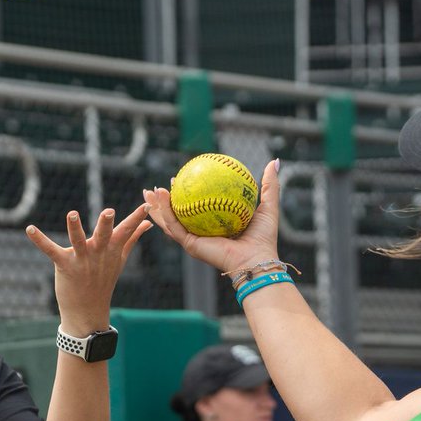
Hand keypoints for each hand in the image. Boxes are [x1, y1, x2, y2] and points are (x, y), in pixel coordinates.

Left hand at [25, 203, 150, 333]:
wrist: (87, 311)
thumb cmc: (103, 281)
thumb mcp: (119, 259)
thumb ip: (132, 239)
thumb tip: (148, 225)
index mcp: (112, 249)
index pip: (127, 231)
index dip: (137, 218)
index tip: (148, 204)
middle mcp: (98, 253)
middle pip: (104, 236)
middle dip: (106, 224)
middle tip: (109, 212)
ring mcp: (82, 261)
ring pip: (78, 241)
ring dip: (75, 228)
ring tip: (72, 214)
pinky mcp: (64, 266)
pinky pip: (51, 251)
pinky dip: (40, 240)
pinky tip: (30, 229)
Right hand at [143, 159, 281, 276]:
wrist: (256, 259)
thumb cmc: (264, 238)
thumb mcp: (267, 205)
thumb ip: (268, 184)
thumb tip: (272, 161)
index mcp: (215, 227)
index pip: (197, 209)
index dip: (188, 195)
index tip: (183, 179)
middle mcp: (201, 234)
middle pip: (178, 216)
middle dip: (164, 203)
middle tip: (158, 187)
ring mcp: (194, 240)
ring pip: (169, 221)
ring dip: (157, 206)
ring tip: (148, 192)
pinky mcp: (190, 244)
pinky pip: (174, 224)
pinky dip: (164, 210)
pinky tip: (160, 195)